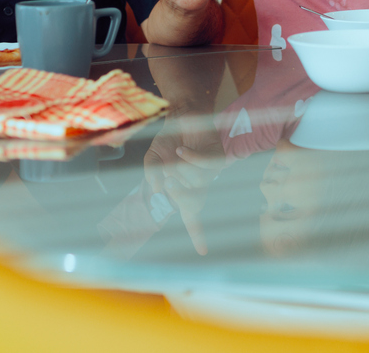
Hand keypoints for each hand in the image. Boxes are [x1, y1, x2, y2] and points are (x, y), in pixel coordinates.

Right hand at [143, 117, 223, 254]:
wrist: (181, 116)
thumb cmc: (168, 141)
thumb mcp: (153, 160)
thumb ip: (151, 175)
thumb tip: (157, 191)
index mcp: (184, 190)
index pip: (191, 217)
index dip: (197, 235)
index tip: (203, 252)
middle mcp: (200, 185)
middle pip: (191, 203)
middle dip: (177, 191)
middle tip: (170, 176)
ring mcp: (211, 173)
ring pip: (196, 182)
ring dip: (181, 169)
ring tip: (177, 154)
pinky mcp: (217, 158)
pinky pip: (202, 165)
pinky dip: (189, 158)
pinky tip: (182, 150)